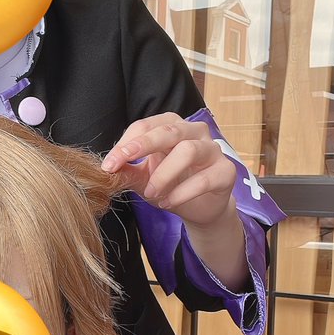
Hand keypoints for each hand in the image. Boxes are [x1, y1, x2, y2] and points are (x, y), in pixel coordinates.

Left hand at [101, 112, 236, 227]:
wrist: (200, 208)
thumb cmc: (171, 185)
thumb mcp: (144, 178)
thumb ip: (127, 171)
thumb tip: (107, 169)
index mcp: (171, 126)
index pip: (146, 126)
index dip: (125, 144)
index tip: (108, 165)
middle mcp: (194, 132)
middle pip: (169, 130)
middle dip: (142, 145)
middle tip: (121, 164)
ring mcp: (213, 150)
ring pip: (188, 150)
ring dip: (164, 173)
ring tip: (150, 193)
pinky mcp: (226, 172)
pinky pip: (204, 178)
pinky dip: (182, 192)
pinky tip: (168, 203)